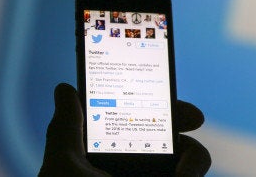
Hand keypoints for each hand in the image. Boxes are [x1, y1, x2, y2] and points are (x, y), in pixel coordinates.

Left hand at [39, 83, 210, 175]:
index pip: (135, 118)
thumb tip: (65, 89)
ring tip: (182, 169)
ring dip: (193, 156)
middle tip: (193, 117)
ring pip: (190, 158)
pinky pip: (191, 176)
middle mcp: (137, 168)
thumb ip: (66, 127)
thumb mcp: (62, 168)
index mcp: (109, 157)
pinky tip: (181, 176)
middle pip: (170, 132)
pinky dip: (191, 172)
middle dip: (183, 118)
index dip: (151, 101)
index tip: (151, 88)